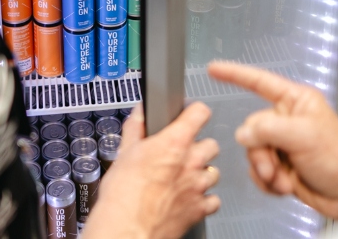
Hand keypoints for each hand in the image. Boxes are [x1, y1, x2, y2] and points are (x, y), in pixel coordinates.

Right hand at [83, 103, 220, 238]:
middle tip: (181, 153)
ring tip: (183, 178)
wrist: (127, 230)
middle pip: (211, 143)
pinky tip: (189, 198)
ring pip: (213, 171)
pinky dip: (204, 199)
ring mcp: (198, 186)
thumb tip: (140, 112)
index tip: (190, 114)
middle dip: (198, 146)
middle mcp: (192, 162)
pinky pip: (213, 200)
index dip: (194, 111)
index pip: (199, 112)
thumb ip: (135, 128)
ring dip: (201, 173)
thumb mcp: (124, 153)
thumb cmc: (123, 196)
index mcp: (174, 143)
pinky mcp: (200, 209)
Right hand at [208, 62, 337, 218]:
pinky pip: (257, 170)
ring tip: (283, 179)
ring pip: (253, 152)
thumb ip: (268, 129)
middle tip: (274, 165)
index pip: (259, 82)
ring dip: (265, 170)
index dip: (235, 74)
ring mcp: (283, 144)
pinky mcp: (280, 165)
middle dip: (261, 152)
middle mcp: (287, 120)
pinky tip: (283, 186)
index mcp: (296, 102)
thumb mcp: (304, 136)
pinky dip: (267, 181)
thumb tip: (243, 133)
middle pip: (252, 128)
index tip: (214, 69)